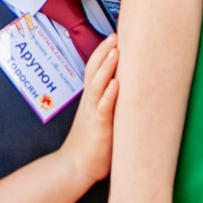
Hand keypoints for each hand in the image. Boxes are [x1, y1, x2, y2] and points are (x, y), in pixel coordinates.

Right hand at [60, 38, 120, 185]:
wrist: (75, 168)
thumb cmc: (93, 144)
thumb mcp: (102, 117)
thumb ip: (111, 102)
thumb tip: (127, 87)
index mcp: (92, 98)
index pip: (95, 69)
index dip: (103, 52)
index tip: (114, 35)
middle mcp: (91, 102)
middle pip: (94, 70)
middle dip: (104, 51)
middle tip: (115, 35)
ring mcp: (93, 114)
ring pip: (97, 85)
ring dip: (106, 68)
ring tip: (116, 51)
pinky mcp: (98, 128)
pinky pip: (103, 109)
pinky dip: (108, 96)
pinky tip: (116, 85)